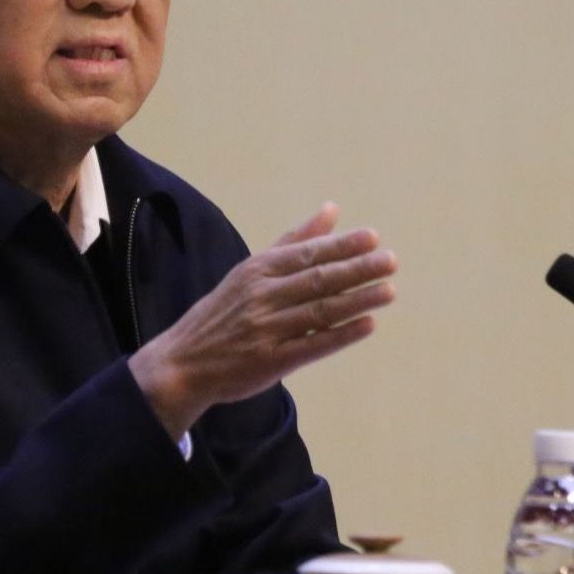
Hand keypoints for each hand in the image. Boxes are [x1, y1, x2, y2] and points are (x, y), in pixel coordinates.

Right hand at [130, 203, 397, 437]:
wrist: (183, 363)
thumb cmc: (223, 313)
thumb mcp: (251, 271)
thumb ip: (294, 241)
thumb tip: (332, 210)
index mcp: (257, 271)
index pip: (306, 254)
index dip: (340, 246)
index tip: (372, 237)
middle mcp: (261, 297)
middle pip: (316, 280)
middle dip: (356, 269)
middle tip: (390, 260)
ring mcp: (265, 331)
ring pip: (318, 312)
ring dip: (356, 301)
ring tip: (389, 291)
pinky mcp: (270, 363)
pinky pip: (311, 346)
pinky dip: (340, 336)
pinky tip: (367, 325)